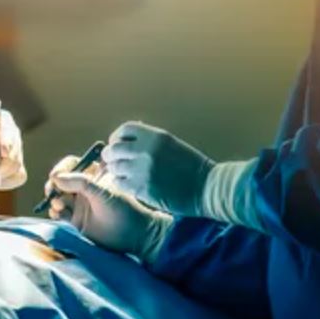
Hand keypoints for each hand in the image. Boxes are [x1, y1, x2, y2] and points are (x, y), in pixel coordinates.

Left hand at [0, 109, 26, 189]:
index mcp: (2, 119)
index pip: (8, 132)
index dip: (6, 142)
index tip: (2, 153)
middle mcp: (13, 133)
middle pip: (15, 152)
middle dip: (1, 164)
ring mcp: (17, 150)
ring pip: (17, 166)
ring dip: (0, 174)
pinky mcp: (16, 166)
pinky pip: (19, 177)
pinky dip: (7, 182)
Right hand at [46, 155, 172, 261]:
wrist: (132, 236)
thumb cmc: (123, 210)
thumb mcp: (103, 192)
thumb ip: (80, 182)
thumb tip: (55, 177)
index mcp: (94, 176)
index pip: (73, 165)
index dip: (63, 168)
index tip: (56, 175)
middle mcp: (84, 189)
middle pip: (61, 180)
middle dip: (53, 184)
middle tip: (52, 190)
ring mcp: (79, 205)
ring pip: (57, 196)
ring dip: (54, 198)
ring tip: (59, 205)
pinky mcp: (75, 221)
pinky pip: (58, 213)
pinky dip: (54, 212)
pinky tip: (58, 214)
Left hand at [101, 121, 215, 216]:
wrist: (208, 188)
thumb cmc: (193, 167)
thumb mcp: (171, 145)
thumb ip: (149, 141)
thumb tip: (126, 141)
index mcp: (155, 136)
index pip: (124, 130)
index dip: (117, 137)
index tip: (118, 144)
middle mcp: (146, 150)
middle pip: (114, 148)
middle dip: (111, 155)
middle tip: (113, 161)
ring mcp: (142, 170)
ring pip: (114, 167)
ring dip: (115, 170)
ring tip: (123, 174)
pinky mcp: (142, 188)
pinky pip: (119, 183)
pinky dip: (120, 184)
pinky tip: (128, 185)